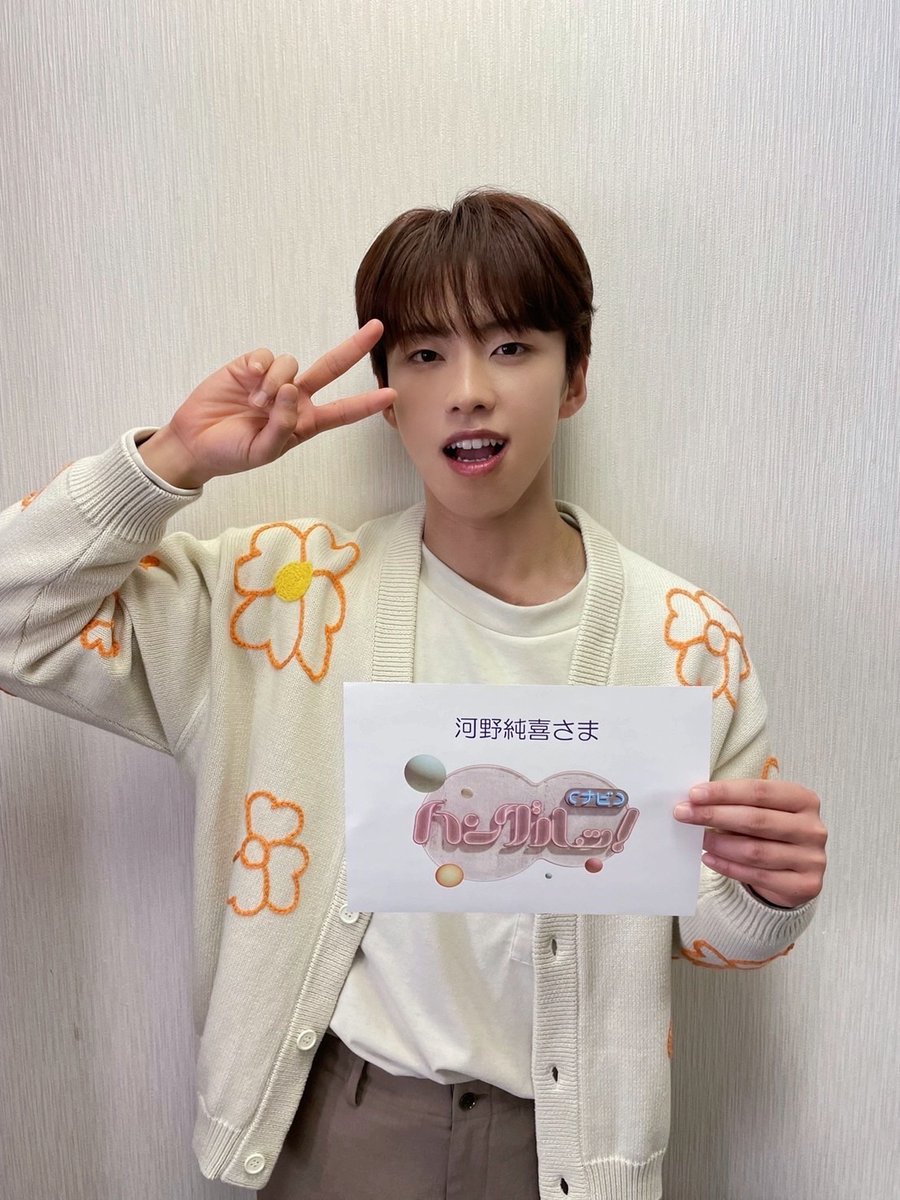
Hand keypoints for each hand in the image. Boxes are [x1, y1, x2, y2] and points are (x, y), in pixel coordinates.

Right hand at [139, 320, 395, 487]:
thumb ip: (282, 425)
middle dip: (353, 348)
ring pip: (292, 363)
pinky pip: (266, 356)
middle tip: (377, 327)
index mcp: (303, 423)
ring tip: (254, 405)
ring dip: (275, 383)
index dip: (365, 404)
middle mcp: (294, 398)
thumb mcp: (262, 452)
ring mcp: (273, 380)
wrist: (193, 443)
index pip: (341, 412)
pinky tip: (247, 380)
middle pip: (330, 368)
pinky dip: (260, 367)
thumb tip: (293, 389)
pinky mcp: (250, 366)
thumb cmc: (231, 454)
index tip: (391, 394)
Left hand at [674, 779, 826, 907]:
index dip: (724, 792)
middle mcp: (813, 828)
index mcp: (804, 799)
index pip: (759, 792)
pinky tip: (709, 858)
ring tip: (698, 839)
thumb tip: (696, 801)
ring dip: (720, 843)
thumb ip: (738, 804)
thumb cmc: (772, 833)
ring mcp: (812, 859)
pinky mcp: (806, 885)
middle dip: (714, 815)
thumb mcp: (763, 810)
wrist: (796, 872)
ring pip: (755, 851)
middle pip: (756, 820)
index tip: (693, 794)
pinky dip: (729, 867)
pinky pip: (758, 876)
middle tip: (684, 814)